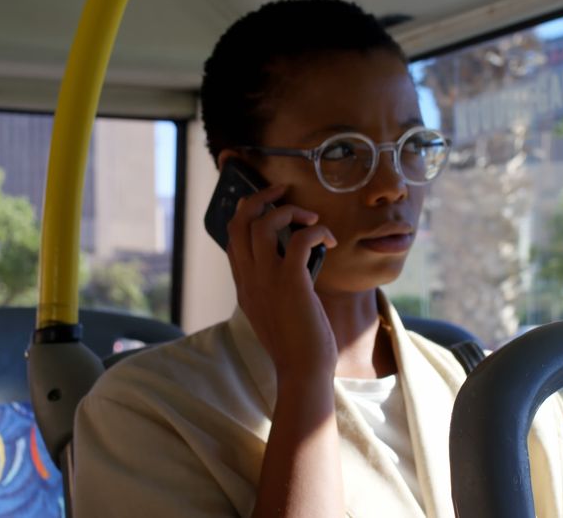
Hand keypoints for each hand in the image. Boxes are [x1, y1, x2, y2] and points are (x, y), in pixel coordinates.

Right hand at [226, 184, 338, 379]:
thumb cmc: (297, 344)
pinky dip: (316, 230)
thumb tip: (297, 261)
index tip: (266, 203)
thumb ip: (276, 286)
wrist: (302, 371)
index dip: (246, 212)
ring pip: (264, 224)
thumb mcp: (275, 311)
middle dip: (261, 198)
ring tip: (311, 218)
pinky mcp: (291, 282)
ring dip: (290, 211)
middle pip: (240, 222)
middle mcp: (249, 279)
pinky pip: (299, 240)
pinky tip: (330, 239)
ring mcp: (267, 280)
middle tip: (283, 191)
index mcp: (244, 285)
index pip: (232, 237)